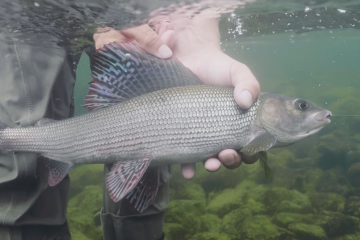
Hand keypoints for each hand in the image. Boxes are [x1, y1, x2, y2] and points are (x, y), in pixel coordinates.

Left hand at [92, 22, 259, 178]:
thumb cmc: (218, 68)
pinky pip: (186, 152)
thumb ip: (248, 84)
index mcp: (238, 122)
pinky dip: (187, 165)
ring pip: (209, 158)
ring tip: (210, 164)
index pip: (249, 144)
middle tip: (226, 154)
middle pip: (230, 155)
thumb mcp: (238, 72)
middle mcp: (221, 132)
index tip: (246, 149)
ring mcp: (202, 133)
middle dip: (230, 160)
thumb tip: (246, 102)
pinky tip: (187, 170)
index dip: (250, 151)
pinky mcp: (183, 131)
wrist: (190, 59)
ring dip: (212, 165)